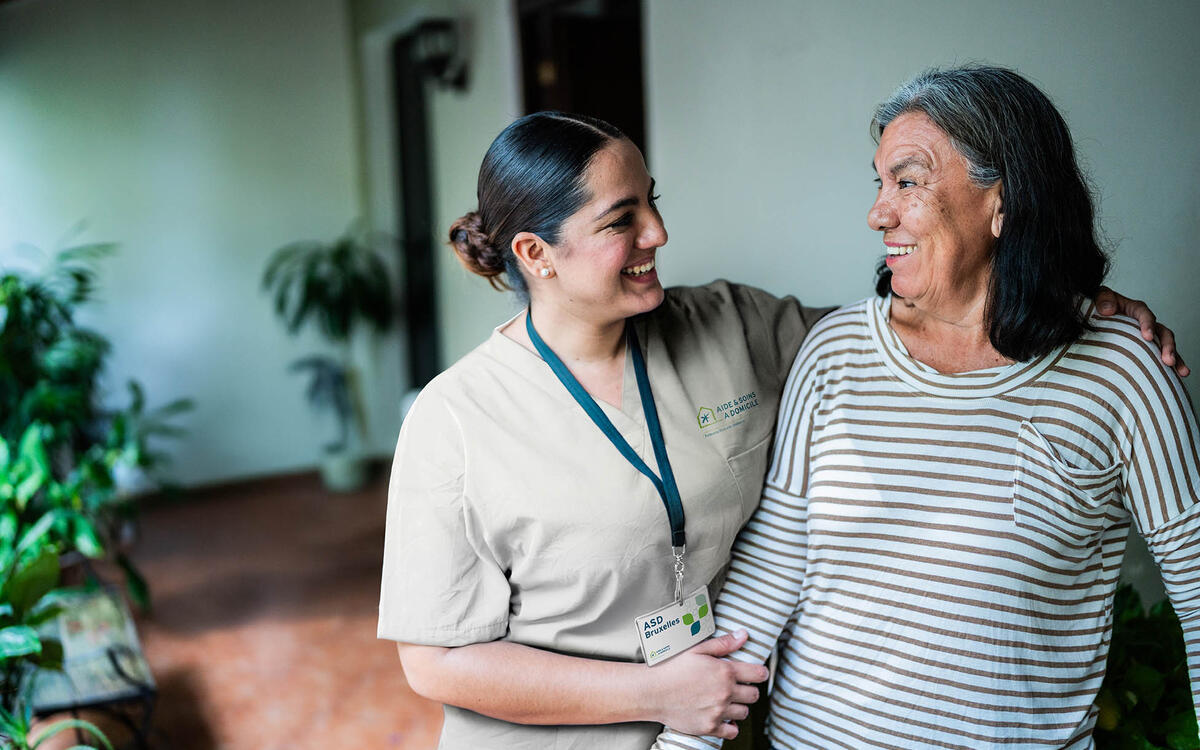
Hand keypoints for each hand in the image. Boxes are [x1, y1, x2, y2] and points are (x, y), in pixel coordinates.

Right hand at [642, 629, 767, 739]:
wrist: (651, 692)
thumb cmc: (671, 668)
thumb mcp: (697, 649)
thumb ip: (723, 644)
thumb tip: (743, 635)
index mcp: (725, 671)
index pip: (758, 674)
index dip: (760, 673)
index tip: (756, 673)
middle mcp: (725, 692)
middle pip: (753, 695)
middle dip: (748, 690)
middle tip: (737, 687)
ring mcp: (718, 711)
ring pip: (744, 713)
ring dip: (738, 707)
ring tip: (725, 701)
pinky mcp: (710, 726)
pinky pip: (732, 731)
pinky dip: (730, 726)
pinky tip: (722, 717)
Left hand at [1095, 286, 1189, 376]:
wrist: (1095, 316)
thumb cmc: (1098, 305)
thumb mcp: (1098, 297)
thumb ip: (1103, 300)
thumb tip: (1108, 310)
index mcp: (1134, 309)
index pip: (1144, 315)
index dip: (1148, 325)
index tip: (1147, 337)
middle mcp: (1146, 323)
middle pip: (1162, 332)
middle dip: (1167, 346)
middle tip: (1168, 360)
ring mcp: (1149, 336)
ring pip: (1166, 346)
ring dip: (1175, 358)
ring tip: (1181, 371)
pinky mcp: (1146, 348)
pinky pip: (1159, 356)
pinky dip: (1170, 366)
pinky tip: (1177, 376)